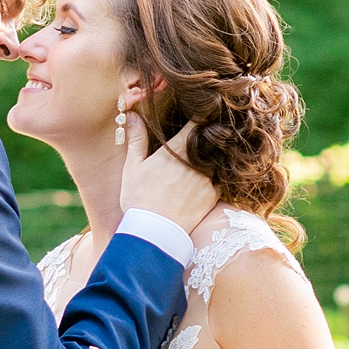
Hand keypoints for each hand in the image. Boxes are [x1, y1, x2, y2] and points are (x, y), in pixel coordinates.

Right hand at [119, 117, 218, 232]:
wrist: (154, 233)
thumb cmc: (139, 199)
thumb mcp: (132, 168)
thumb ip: (137, 139)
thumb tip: (132, 115)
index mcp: (176, 150)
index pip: (197, 123)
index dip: (201, 118)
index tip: (202, 115)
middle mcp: (196, 161)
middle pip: (207, 142)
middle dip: (202, 142)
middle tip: (193, 148)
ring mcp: (207, 178)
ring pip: (212, 162)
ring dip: (205, 163)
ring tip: (190, 174)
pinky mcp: (212, 196)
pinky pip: (216, 182)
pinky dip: (209, 183)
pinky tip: (195, 191)